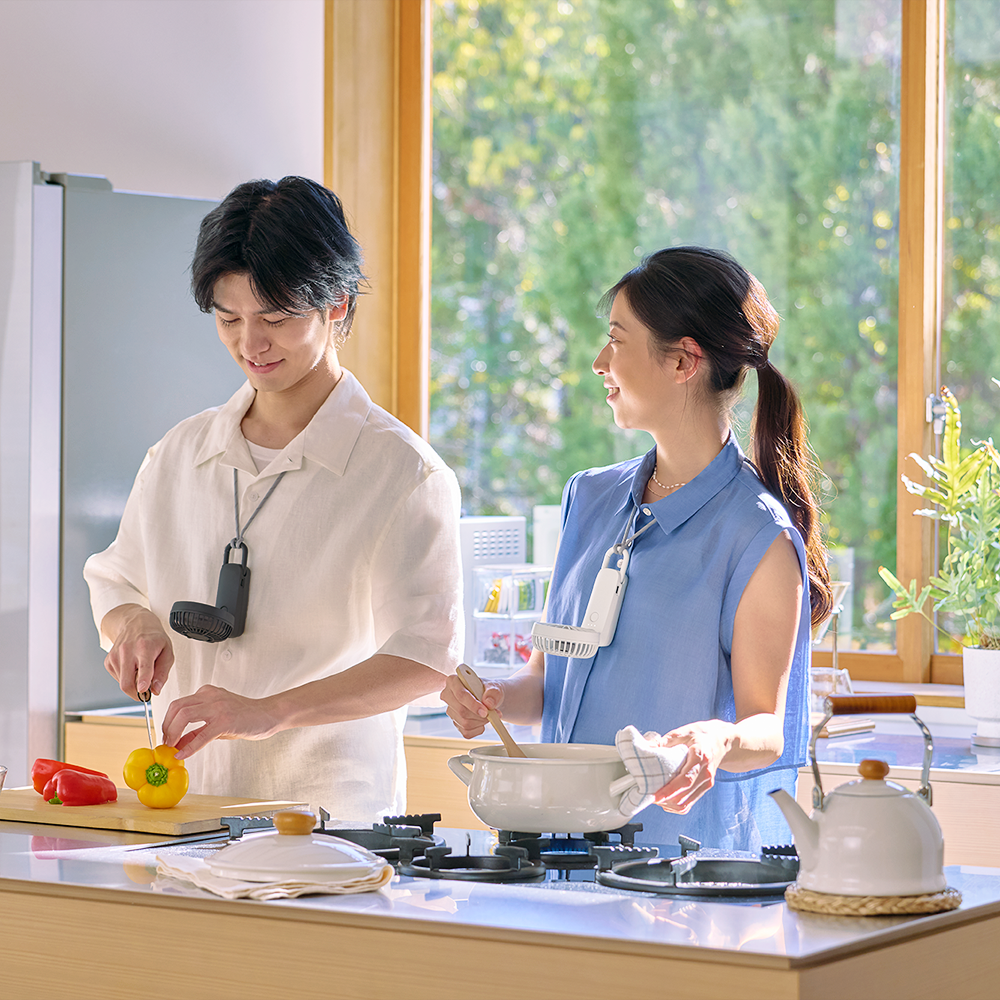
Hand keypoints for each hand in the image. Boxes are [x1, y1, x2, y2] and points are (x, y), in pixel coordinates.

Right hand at [103, 605, 173, 698]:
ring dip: (133, 683)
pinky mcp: (108, 661)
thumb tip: (155, 690)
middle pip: (127, 683)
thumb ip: (163, 672)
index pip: (143, 667)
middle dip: (137, 693)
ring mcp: (115, 655)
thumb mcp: (167, 652)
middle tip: (147, 690)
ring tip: (141, 669)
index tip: (142, 690)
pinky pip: (118, 679)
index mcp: (145, 647)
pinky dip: (127, 678)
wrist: (136, 623)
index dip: (143, 681)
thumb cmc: (154, 638)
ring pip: (122, 683)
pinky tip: (132, 667)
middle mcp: (127, 650)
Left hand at [160, 684, 279, 759]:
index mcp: (207, 693)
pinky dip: (189, 746)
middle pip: (176, 707)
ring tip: (172, 747)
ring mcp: (218, 706)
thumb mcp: (216, 721)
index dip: (167, 721)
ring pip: (184, 716)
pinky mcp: (225, 720)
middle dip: (166, 727)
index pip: (178, 704)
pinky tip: (183, 754)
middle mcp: (210, 696)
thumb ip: (196, 730)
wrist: (269, 715)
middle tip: (166, 743)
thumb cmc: (246, 717)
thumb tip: (176, 743)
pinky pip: (201, 734)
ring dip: (173, 734)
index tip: (165, 737)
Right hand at [440, 672, 504, 738]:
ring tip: (490, 715)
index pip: (460, 695)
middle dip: (480, 715)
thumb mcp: (494, 686)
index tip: (485, 711)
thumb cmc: (488, 690)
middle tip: (493, 713)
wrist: (490, 699)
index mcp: (453, 681)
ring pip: (464, 723)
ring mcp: (450, 710)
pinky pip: (466, 732)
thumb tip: (488, 703)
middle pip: (461, 711)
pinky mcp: (455, 722)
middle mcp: (448, 696)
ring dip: (481, 722)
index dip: (472, 704)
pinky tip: (482, 721)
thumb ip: (493, 692)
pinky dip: (478, 729)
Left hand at [650, 720, 734, 813]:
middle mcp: (705, 773)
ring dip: (668, 804)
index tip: (654, 796)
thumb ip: (663, 742)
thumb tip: (644, 747)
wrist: (721, 740)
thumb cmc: (700, 735)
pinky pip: (688, 803)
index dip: (669, 790)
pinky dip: (675, 805)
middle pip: (684, 795)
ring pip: (685, 803)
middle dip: (664, 799)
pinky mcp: (704, 788)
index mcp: (700, 757)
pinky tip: (665, 798)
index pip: (685, 780)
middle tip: (648, 794)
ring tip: (654, 796)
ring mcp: (707, 783)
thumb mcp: (681, 732)